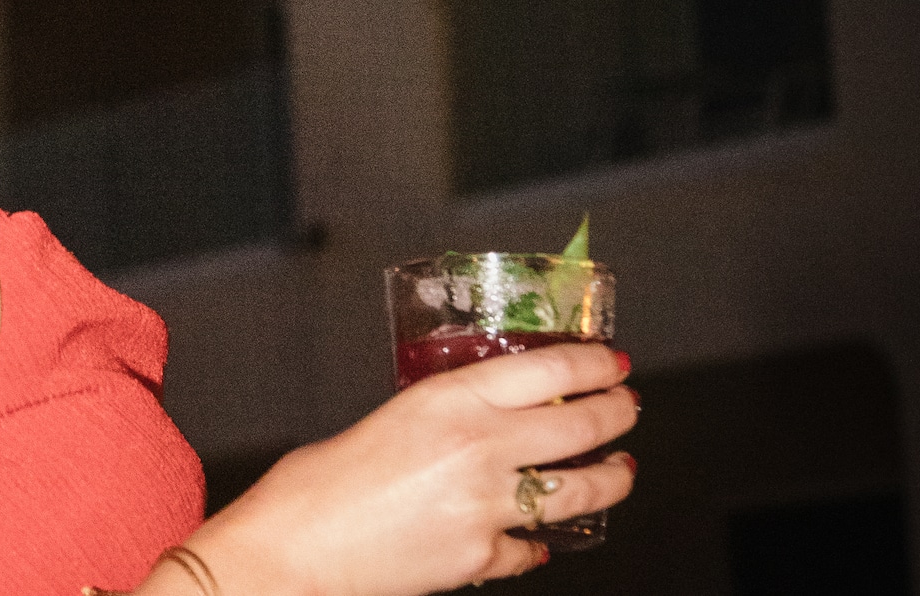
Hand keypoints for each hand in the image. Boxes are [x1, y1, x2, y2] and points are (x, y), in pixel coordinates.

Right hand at [180, 344, 636, 595]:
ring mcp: (489, 508)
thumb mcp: (384, 419)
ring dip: (611, 478)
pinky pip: (531, 547)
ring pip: (581, 490)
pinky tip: (537, 537)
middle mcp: (480, 448)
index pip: (551, 367)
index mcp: (448, 399)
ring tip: (619, 471)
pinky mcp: (482, 557)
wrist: (291, 555)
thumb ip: (438, 416)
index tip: (612, 360)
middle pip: (583, 424)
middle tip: (627, 407)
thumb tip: (474, 422)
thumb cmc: (313, 487)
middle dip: (618, 413)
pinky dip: (538, 541)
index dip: (594, 361)